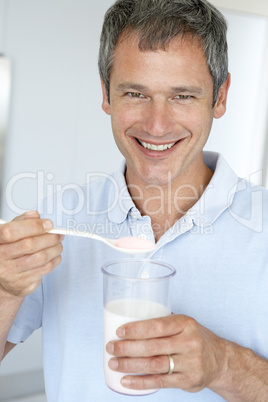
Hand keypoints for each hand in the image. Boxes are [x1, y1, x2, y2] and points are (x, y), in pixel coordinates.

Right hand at [0, 211, 63, 297]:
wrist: (4, 279)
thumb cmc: (8, 252)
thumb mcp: (10, 233)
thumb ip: (22, 222)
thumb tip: (35, 215)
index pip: (11, 232)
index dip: (33, 226)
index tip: (48, 224)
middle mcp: (0, 258)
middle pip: (29, 245)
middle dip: (49, 237)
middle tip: (58, 234)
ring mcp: (10, 273)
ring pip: (40, 257)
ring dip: (55, 249)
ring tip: (58, 244)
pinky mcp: (22, 283)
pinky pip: (44, 269)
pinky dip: (54, 260)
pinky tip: (55, 255)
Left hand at [106, 314, 226, 392]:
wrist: (221, 360)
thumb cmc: (195, 338)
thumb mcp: (185, 324)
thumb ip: (163, 322)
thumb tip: (131, 319)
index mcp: (186, 324)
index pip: (158, 325)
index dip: (137, 329)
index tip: (119, 331)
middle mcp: (189, 343)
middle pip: (153, 346)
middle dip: (128, 348)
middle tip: (111, 347)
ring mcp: (190, 363)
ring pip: (154, 365)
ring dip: (130, 365)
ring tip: (114, 363)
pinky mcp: (188, 381)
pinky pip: (160, 382)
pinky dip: (140, 382)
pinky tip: (126, 380)